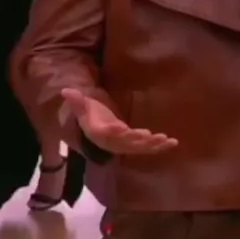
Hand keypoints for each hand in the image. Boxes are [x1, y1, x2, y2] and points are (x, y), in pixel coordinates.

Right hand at [61, 88, 178, 154]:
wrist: (94, 129)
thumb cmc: (90, 114)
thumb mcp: (82, 106)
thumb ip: (76, 100)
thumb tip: (66, 90)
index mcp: (98, 132)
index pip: (105, 133)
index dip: (113, 131)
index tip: (121, 128)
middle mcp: (112, 142)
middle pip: (125, 143)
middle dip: (137, 140)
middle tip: (149, 135)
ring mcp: (124, 145)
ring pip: (139, 148)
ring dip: (153, 145)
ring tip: (166, 140)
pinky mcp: (134, 145)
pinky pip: (147, 148)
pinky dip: (159, 147)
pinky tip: (173, 142)